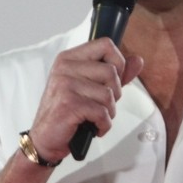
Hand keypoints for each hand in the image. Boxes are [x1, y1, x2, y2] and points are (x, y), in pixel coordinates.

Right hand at [26, 38, 143, 162]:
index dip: (117, 62)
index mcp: (69, 58)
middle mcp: (65, 67)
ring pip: (108, 94)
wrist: (46, 138)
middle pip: (111, 71)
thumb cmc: (67, 112)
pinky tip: (94, 127)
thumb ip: (116, 74)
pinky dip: (104, 125)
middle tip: (100, 105)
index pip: (105, 44)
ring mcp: (65, 84)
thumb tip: (137, 61)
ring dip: (108, 112)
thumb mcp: (92, 88)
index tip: (111, 80)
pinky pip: (102, 112)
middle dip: (114, 94)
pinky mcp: (69, 104)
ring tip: (95, 117)